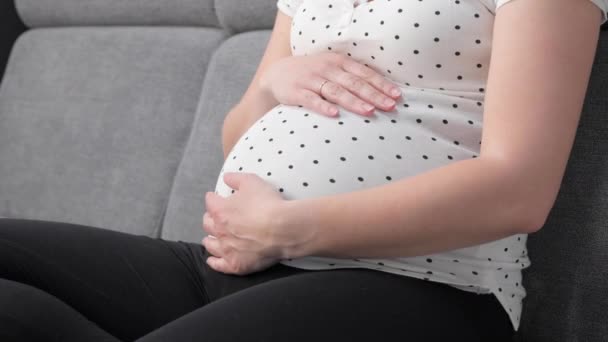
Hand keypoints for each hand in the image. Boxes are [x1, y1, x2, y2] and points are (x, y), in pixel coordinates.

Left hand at [202, 172, 311, 274]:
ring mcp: (227, 249)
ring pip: (211, 244)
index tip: (215, 197)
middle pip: (207, 224)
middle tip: (215, 217)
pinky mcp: (236, 264)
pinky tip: (213, 260)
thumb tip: (227, 178)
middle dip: (210, 218)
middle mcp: (220, 230)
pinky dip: (214, 262)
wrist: (283, 229)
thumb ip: (236, 179)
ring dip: (210, 239)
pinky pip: (219, 265)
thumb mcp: (252, 182)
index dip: (214, 198)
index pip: (210, 201)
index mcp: (220, 210)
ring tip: (211, 238)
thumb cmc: (268, 205)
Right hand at [260, 51, 402, 116]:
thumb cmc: (313, 74)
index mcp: (339, 62)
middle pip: (354, 83)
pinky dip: (323, 107)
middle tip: (390, 106)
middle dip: (374, 95)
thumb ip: (352, 77)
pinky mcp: (296, 92)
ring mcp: (311, 80)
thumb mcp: (332, 69)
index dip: (381, 85)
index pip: (364, 73)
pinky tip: (335, 115)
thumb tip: (381, 92)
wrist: (277, 74)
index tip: (396, 96)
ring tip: (370, 112)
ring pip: (336, 91)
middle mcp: (327, 69)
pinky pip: (312, 100)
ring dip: (354, 102)